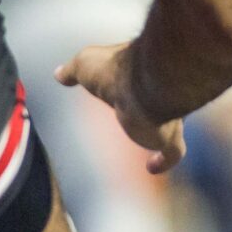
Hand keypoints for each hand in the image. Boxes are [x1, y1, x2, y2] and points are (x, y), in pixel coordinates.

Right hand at [55, 41, 185, 172]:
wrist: (140, 84)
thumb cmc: (114, 69)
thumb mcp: (84, 64)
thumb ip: (73, 70)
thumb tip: (58, 73)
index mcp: (139, 78)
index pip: (140, 85)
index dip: (134, 90)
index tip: (124, 97)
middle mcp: (157, 97)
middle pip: (161, 105)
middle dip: (156, 111)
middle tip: (144, 122)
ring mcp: (167, 117)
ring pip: (170, 128)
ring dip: (160, 135)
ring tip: (150, 147)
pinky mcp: (169, 137)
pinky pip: (173, 153)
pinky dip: (164, 162)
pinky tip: (152, 167)